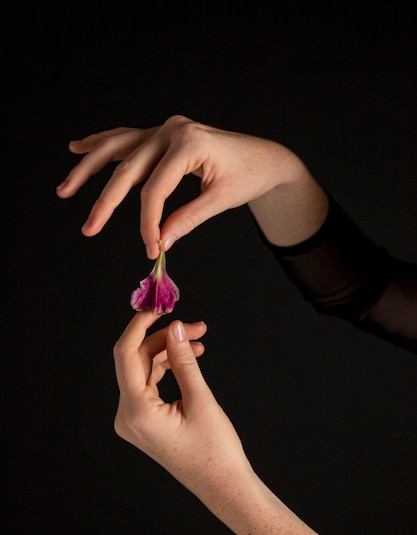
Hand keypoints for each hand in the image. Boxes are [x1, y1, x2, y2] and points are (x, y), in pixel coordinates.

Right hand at [56, 115, 315, 257]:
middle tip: (88, 229)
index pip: (155, 189)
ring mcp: (165, 129)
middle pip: (128, 169)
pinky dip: (102, 145)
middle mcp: (172, 130)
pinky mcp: (163, 134)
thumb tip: (160, 241)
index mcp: (189, 143)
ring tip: (66, 188)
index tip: (149, 248)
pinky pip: (127, 139)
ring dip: (89, 168)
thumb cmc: (248, 176)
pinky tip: (78, 147)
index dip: (147, 222)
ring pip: (118, 148)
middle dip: (106, 202)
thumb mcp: (221, 200)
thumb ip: (188, 219)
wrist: (263, 157)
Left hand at [113, 312, 250, 501]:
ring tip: (199, 339)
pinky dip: (168, 368)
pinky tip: (190, 357)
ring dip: (170, 352)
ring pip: (145, 371)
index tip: (157, 308)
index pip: (126, 355)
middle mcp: (127, 416)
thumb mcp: (201, 400)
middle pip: (137, 361)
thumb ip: (184, 360)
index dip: (139, 326)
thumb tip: (175, 328)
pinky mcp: (144, 422)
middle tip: (195, 326)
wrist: (224, 487)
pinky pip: (150, 385)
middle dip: (165, 338)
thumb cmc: (216, 451)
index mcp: (136, 412)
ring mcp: (134, 420)